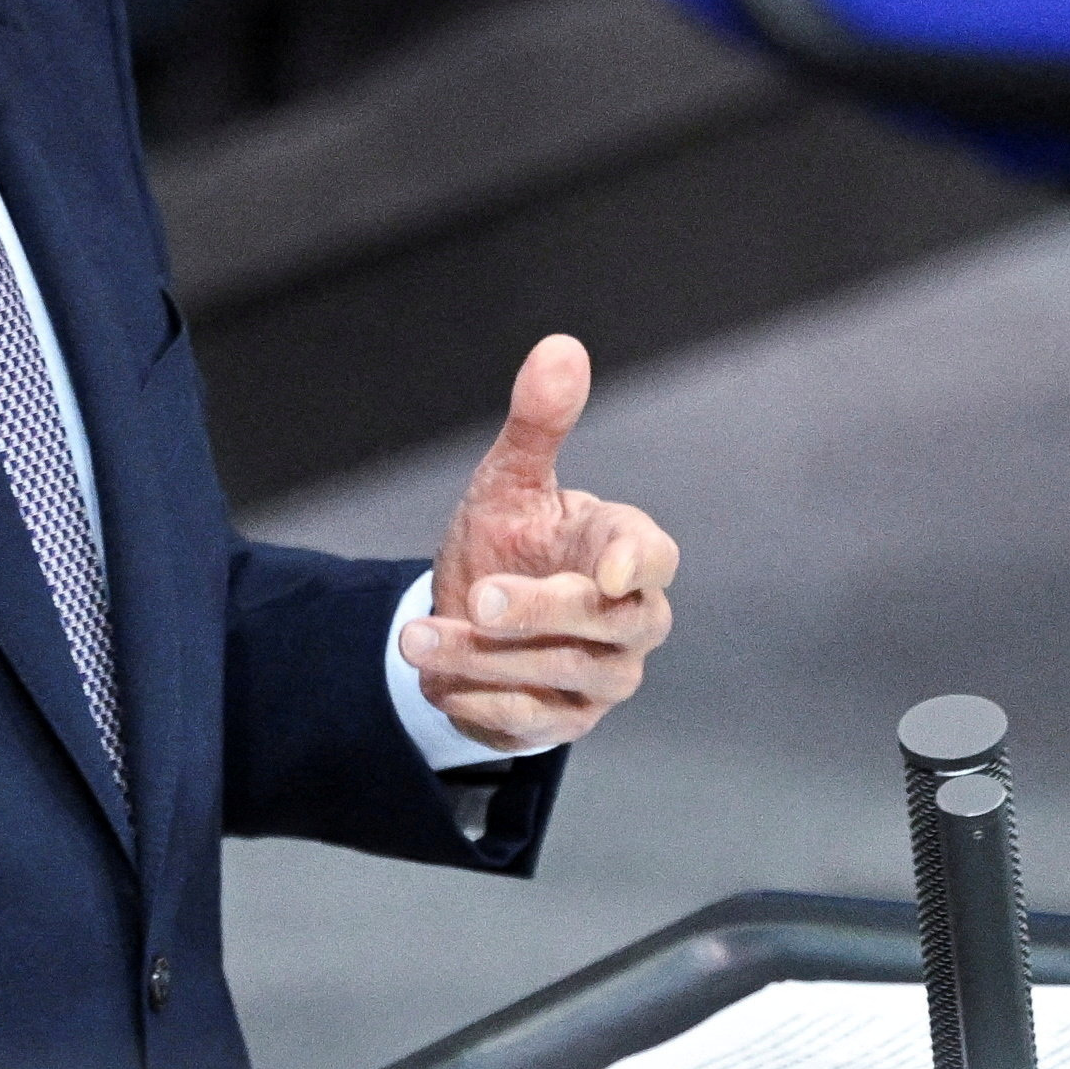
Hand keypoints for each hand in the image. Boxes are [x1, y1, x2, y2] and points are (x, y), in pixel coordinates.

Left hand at [414, 334, 678, 753]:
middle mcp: (630, 618)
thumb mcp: (509, 480)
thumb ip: (538, 422)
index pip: (654, 556)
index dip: (636, 560)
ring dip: (483, 655)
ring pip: (561, 670)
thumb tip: (560, 348)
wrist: (466, 621)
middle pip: (607, 620)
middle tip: (476, 595)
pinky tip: (436, 676)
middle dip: (537, 610)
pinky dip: (483, 697)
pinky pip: (534, 717)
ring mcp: (603, 676)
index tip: (607, 567)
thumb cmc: (507, 540)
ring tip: (416, 637)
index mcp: (624, 550)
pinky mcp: (566, 720)